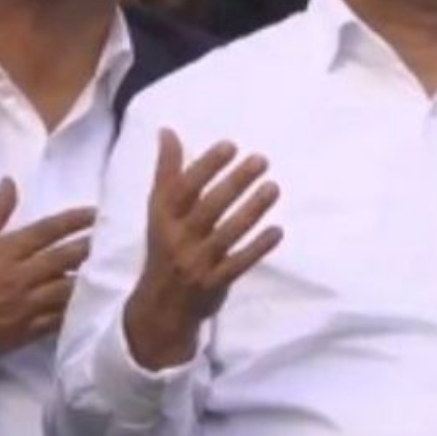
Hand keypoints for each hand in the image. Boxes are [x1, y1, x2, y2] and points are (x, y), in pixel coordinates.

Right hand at [0, 180, 95, 354]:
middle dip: (90, 247)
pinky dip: (74, 313)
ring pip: (67, 290)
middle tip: (111, 240)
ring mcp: (28, 304)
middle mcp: (23, 275)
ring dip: (88, 280)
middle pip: (65, 258)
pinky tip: (89, 306)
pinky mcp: (29, 330)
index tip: (95, 213)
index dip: (75, 220)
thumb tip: (10, 182)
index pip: (48, 230)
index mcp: (8, 250)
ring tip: (105, 272)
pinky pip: (58, 320)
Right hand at [122, 132, 282, 372]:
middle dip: (235, 182)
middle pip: (209, 207)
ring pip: (227, 233)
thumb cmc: (165, 245)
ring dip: (252, 210)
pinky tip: (278, 230)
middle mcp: (178, 238)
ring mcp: (197, 262)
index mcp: (163, 217)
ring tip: (274, 188)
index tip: (230, 146)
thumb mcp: (159, 210)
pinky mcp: (214, 282)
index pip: (184, 187)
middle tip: (261, 160)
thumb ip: (167, 171)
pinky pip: (239, 263)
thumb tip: (167, 131)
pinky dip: (258, 247)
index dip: (206, 166)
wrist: (161, 304)